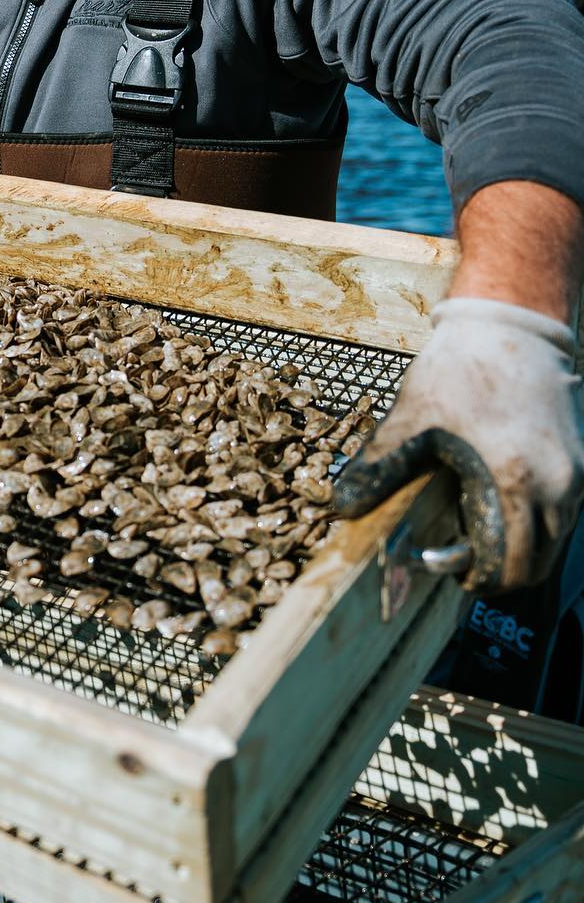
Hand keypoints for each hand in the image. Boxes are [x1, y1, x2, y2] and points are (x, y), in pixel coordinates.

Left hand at [331, 298, 583, 592]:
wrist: (509, 325)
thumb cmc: (459, 371)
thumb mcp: (410, 419)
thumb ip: (379, 468)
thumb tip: (342, 508)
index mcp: (516, 482)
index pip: (511, 565)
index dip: (477, 577)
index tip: (446, 569)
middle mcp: (558, 486)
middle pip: (538, 562)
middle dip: (498, 570)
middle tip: (457, 559)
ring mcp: (575, 474)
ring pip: (554, 539)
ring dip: (518, 548)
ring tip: (473, 530)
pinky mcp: (579, 461)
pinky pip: (561, 512)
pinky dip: (532, 522)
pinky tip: (494, 501)